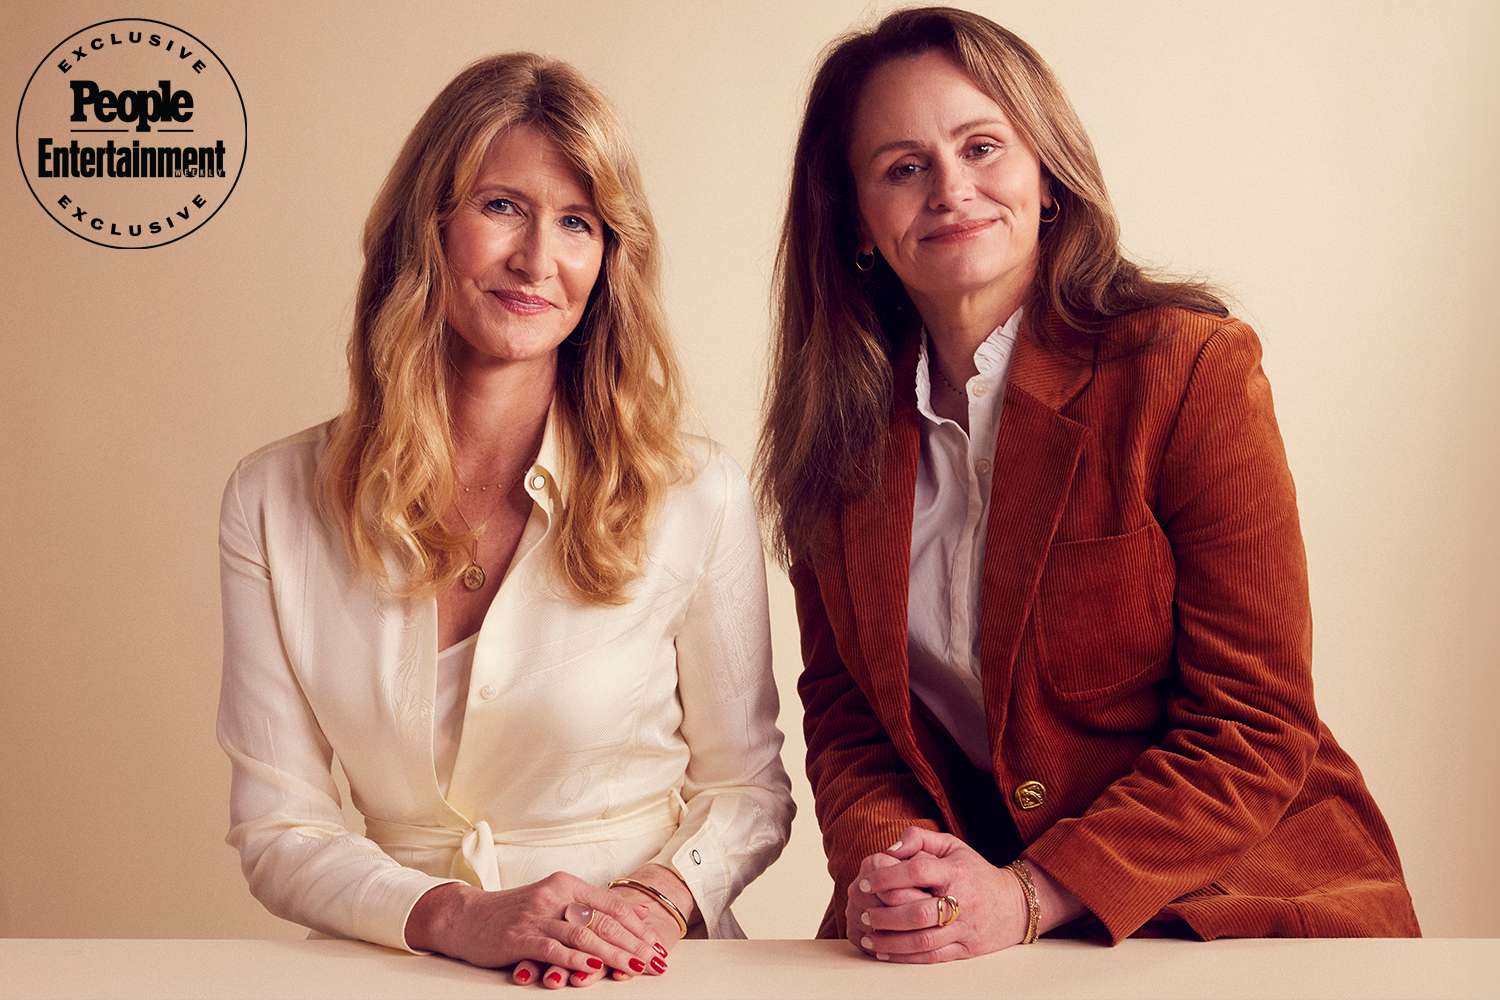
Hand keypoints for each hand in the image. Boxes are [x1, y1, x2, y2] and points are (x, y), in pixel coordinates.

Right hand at [404, 872, 659, 985]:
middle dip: (633, 943)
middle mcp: (554, 896)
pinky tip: (591, 967)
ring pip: (583, 934)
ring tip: (635, 966)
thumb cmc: (514, 913)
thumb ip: (591, 908)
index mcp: (566, 884)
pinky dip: (574, 958)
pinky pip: (552, 947)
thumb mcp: (554, 902)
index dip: (638, 925)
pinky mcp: (519, 936)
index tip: (659, 943)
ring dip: (613, 953)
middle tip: (657, 960)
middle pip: (602, 920)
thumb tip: (638, 916)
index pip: (611, 904)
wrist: (465, 917)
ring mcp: (536, 916)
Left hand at [852, 827, 1028, 962]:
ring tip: (868, 936)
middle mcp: (962, 901)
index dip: (888, 876)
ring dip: (891, 941)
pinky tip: (885, 953)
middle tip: (863, 913)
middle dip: (885, 915)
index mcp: (956, 871)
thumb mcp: (952, 846)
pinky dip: (905, 958)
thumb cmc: (974, 872)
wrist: (1015, 905)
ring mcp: (964, 929)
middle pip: (919, 912)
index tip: (865, 881)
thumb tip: (890, 848)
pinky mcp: (965, 950)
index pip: (919, 871)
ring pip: (923, 940)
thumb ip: (920, 838)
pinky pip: (932, 958)